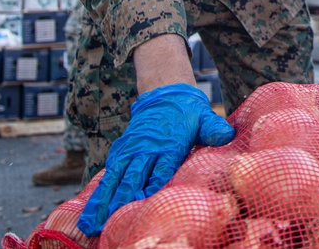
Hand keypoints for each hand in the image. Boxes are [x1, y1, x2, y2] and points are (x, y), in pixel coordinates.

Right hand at [77, 83, 234, 235]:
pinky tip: (91, 211)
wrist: (166, 93)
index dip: (153, 185)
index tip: (143, 202)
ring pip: (115, 178)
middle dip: (121, 200)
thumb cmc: (189, 112)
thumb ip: (213, 128)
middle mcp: (147, 148)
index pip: (161, 168)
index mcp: (169, 144)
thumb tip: (227, 135)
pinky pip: (108, 173)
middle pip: (133, 177)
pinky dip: (99, 192)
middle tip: (110, 223)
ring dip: (103, 201)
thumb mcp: (204, 117)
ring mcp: (132, 150)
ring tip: (91, 224)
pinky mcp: (122, 150)